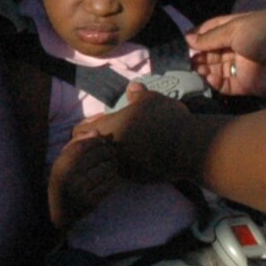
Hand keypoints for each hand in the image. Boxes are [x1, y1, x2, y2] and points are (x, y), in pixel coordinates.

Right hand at [49, 132, 120, 227]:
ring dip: (113, 164)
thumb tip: (96, 131)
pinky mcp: (91, 202)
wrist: (59, 212)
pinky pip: (109, 184)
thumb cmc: (63, 181)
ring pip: (106, 169)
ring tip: (113, 164)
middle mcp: (69, 177)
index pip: (83, 145)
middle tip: (112, 152)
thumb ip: (77, 143)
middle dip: (108, 151)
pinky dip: (114, 178)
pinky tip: (112, 176)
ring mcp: (80, 190)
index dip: (96, 141)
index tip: (103, 141)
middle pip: (98, 155)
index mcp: (61, 165)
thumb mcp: (62, 161)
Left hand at [80, 86, 201, 183]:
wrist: (186, 147)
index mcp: (107, 128)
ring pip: (106, 162)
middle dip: (98, 142)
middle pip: (90, 149)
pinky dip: (127, 164)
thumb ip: (138, 94)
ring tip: (129, 144)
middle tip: (116, 133)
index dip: (88, 124)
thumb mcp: (152, 99)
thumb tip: (132, 87)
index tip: (103, 119)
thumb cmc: (166, 118)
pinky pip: (123, 171)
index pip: (78, 131)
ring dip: (113, 154)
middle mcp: (109, 150)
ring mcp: (121, 167)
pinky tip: (141, 155)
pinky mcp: (135, 178)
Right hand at [188, 9, 265, 97]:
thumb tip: (188, 39)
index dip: (199, 34)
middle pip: (213, 50)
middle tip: (184, 59)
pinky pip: (225, 85)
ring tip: (193, 69)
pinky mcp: (245, 84)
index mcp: (238, 26)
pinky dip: (215, 83)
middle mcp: (238, 45)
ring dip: (204, 68)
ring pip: (216, 68)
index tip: (184, 42)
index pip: (214, 29)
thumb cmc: (264, 34)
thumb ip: (212, 37)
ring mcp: (242, 66)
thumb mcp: (236, 29)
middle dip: (198, 54)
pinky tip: (207, 79)